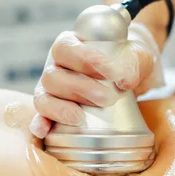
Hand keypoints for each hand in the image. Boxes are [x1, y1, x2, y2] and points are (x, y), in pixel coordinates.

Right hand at [26, 22, 162, 138]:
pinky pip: (39, 117)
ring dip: (62, 108)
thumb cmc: (126, 62)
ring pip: (43, 97)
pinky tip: (44, 131)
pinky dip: (40, 124)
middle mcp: (55, 66)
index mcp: (70, 45)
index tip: (111, 72)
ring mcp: (50, 90)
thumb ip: (132, 61)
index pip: (67, 48)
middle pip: (53, 76)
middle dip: (80, 89)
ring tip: (80, 118)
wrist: (124, 79)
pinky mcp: (50, 111)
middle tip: (108, 99)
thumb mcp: (135, 56)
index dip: (85, 59)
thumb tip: (125, 80)